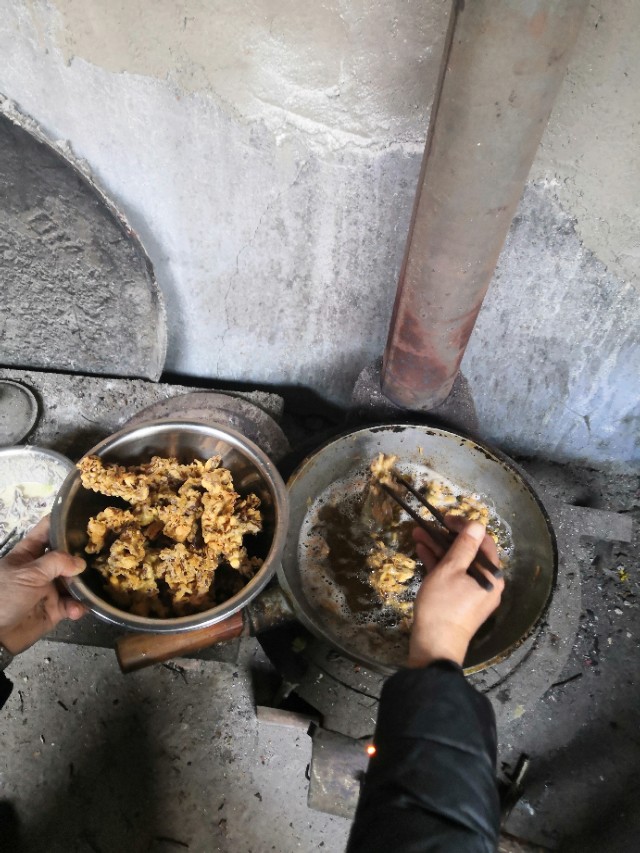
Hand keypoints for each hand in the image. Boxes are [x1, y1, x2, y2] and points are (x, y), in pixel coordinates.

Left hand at [0, 517, 87, 654]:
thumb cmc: (5, 596)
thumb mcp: (28, 574)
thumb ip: (56, 563)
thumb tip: (80, 563)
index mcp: (28, 554)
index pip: (46, 531)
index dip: (62, 523)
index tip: (83, 518)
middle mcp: (41, 569)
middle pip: (66, 556)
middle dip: (82, 556)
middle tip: (101, 553)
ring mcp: (49, 589)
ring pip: (74, 581)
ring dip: (83, 585)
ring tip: (90, 587)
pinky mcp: (55, 609)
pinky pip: (73, 604)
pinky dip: (77, 606)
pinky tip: (76, 609)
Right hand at [408, 517, 503, 667]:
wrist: (434, 646)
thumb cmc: (443, 606)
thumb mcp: (450, 570)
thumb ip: (464, 546)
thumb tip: (477, 524)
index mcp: (492, 576)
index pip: (483, 541)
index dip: (465, 527)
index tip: (445, 518)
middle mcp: (488, 583)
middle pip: (469, 552)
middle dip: (446, 537)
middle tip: (427, 525)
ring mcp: (474, 593)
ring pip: (458, 564)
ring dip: (439, 548)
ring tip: (417, 534)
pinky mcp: (461, 601)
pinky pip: (453, 577)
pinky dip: (439, 564)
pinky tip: (422, 551)